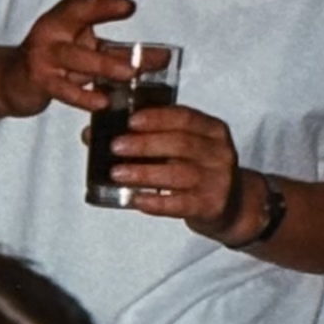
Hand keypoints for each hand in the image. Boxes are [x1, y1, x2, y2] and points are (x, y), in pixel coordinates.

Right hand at [0, 0, 139, 117]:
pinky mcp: (40, 81)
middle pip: (77, 13)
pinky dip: (84, 96)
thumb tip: (161, 45)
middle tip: (128, 5)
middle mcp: (54, 29)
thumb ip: (118, 42)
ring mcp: (45, 55)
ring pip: (76, 57)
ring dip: (104, 64)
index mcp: (66, 14)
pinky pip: (64, 90)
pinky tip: (103, 101)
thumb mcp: (80, 36)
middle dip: (102, 7)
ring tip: (130, 72)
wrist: (11, 81)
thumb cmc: (54, 55)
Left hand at [105, 101, 243, 235]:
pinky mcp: (209, 206)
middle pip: (180, 144)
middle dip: (145, 144)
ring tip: (116, 173)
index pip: (185, 118)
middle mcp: (218, 153)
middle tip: (115, 146)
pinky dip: (154, 202)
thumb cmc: (197, 170)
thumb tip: (92, 134)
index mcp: (212, 130)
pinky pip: (178, 204)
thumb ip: (147, 137)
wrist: (232, 205)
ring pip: (178, 174)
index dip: (157, 118)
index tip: (131, 120)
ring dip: (144, 173)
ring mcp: (217, 180)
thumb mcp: (184, 148)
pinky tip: (134, 199)